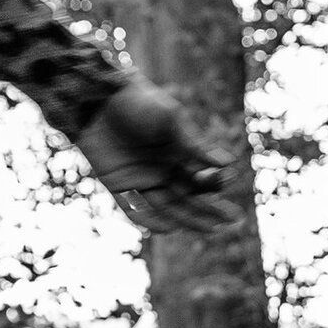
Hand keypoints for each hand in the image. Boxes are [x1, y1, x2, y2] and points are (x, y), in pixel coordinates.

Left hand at [74, 77, 237, 235]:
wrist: (95, 99)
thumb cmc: (138, 103)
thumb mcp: (171, 119)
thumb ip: (196, 144)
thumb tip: (228, 164)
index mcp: (178, 152)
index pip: (202, 176)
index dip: (217, 185)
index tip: (230, 187)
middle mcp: (163, 169)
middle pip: (190, 196)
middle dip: (211, 209)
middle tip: (231, 221)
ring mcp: (142, 180)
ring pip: (169, 207)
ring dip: (190, 219)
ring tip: (210, 228)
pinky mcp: (120, 187)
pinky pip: (137, 210)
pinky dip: (152, 221)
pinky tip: (170, 228)